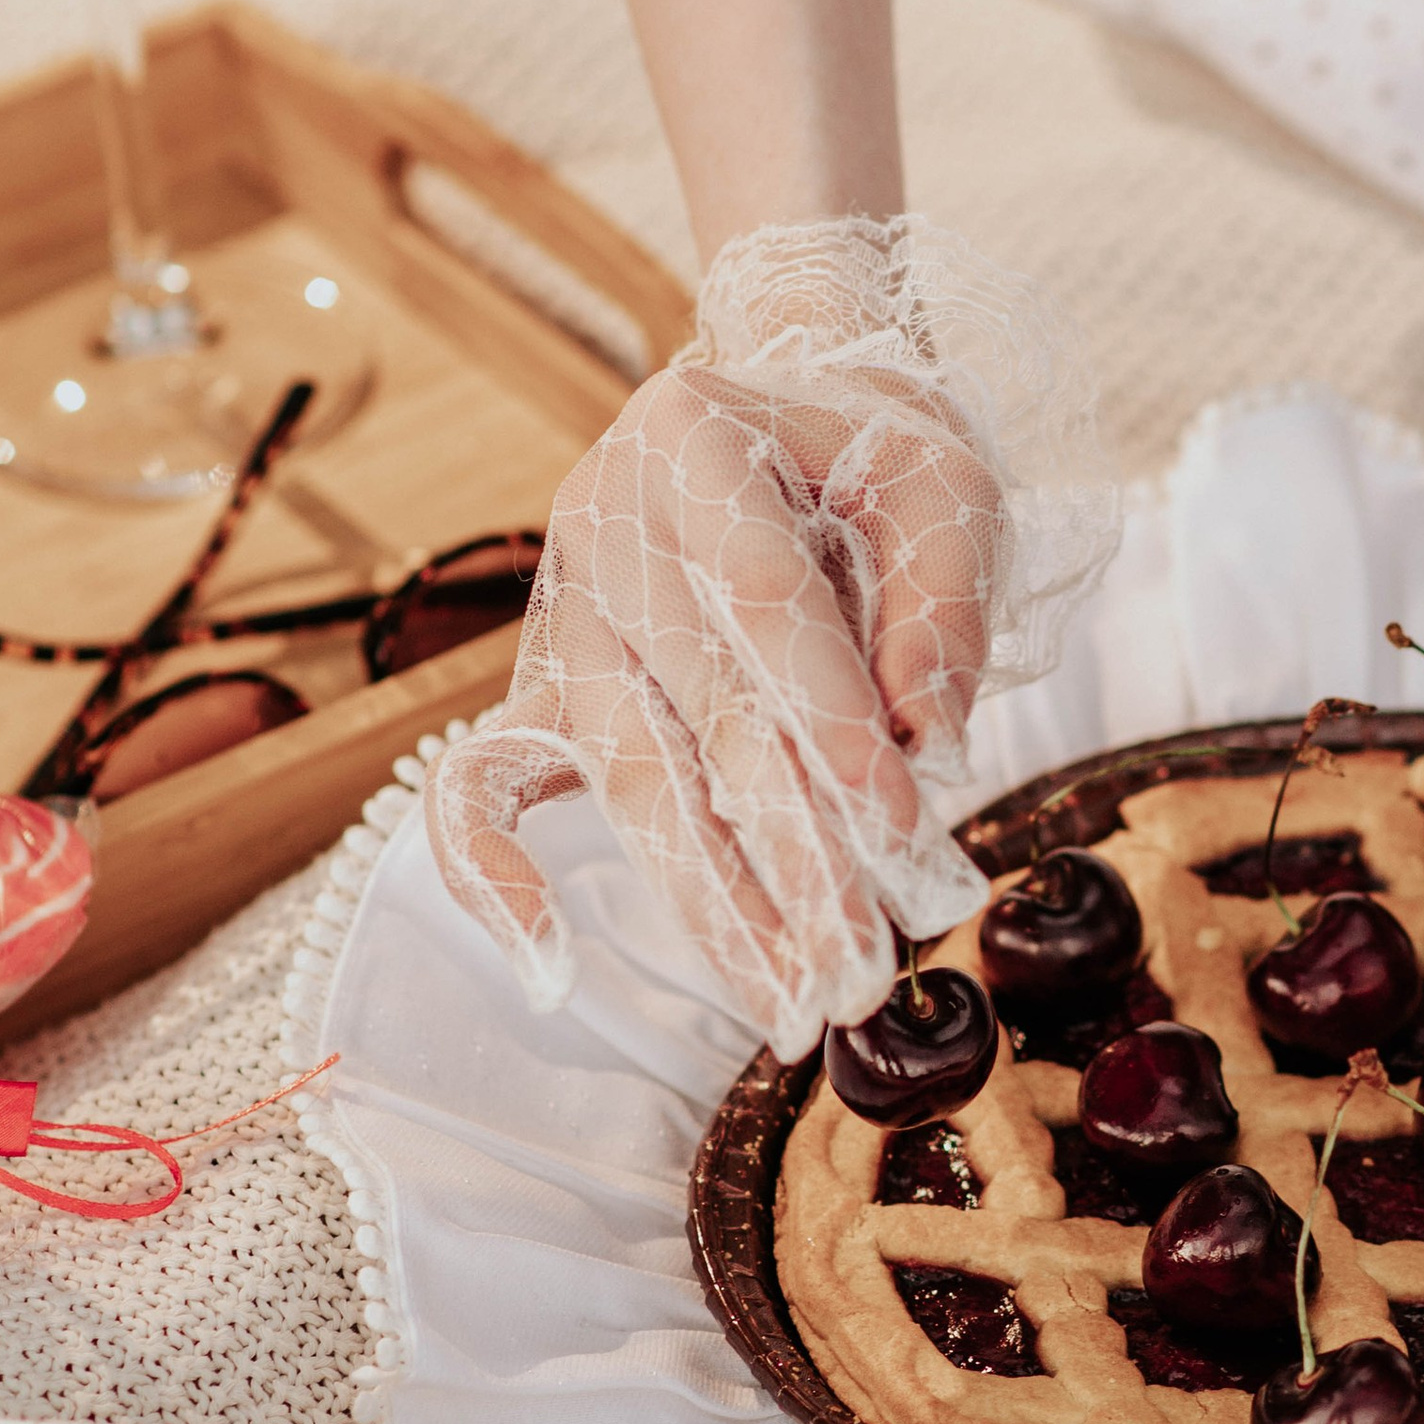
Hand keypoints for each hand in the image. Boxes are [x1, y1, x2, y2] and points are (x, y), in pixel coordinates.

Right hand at [428, 217, 1116, 1055]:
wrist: (786, 415)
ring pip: (627, 776)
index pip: (763, 602)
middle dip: (791, 859)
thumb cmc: (870, 460)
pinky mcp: (544, 687)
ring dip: (713, 905)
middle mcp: (602, 521)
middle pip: (699, 715)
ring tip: (789, 1007)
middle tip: (860, 975)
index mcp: (693, 439)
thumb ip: (942, 607)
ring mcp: (562, 612)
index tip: (905, 833)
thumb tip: (930, 748)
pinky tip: (545, 969)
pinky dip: (492, 876)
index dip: (831, 723)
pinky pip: (481, 787)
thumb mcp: (939, 487)